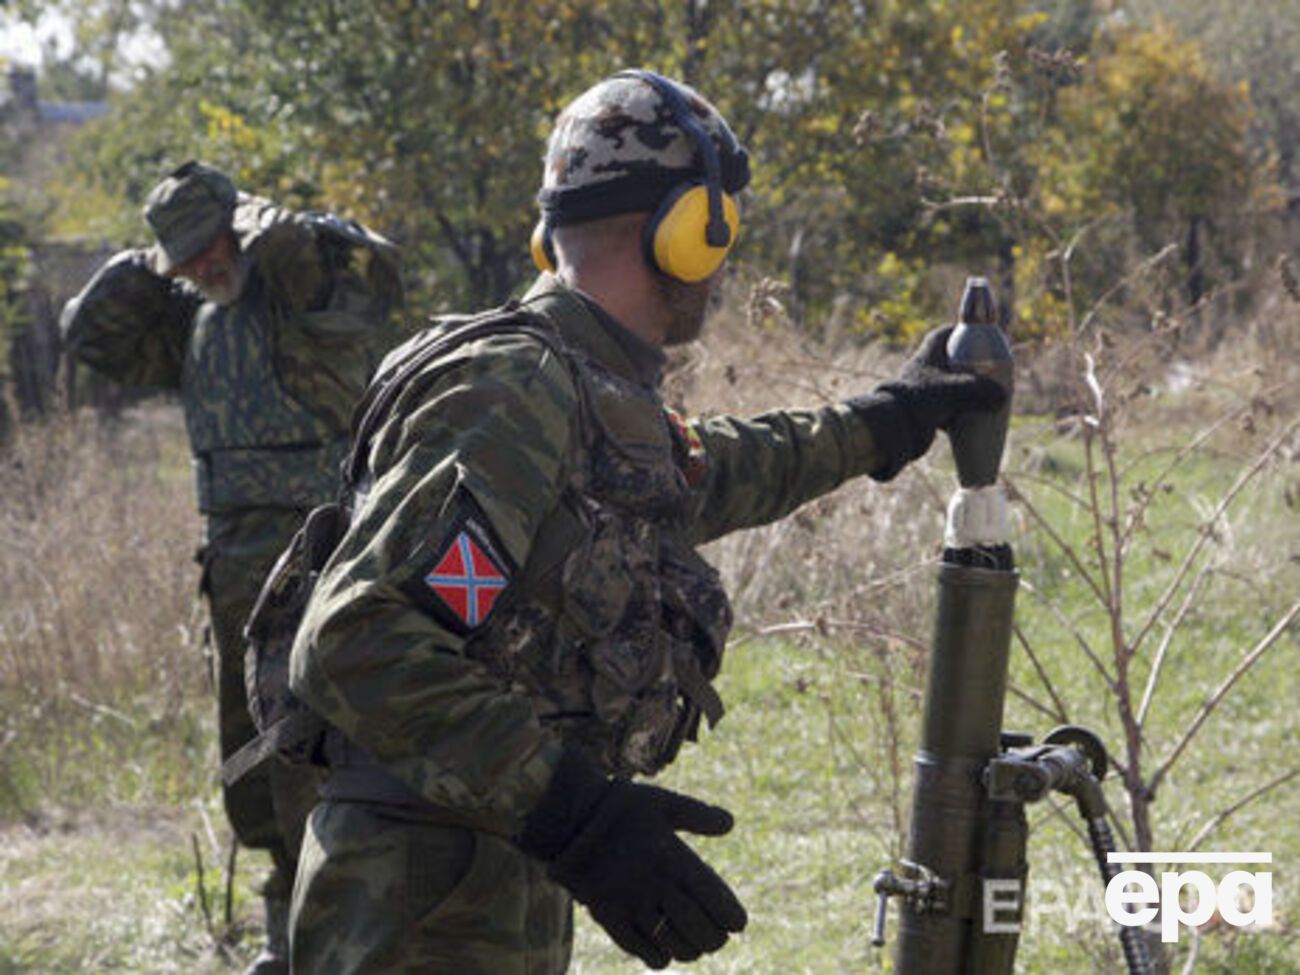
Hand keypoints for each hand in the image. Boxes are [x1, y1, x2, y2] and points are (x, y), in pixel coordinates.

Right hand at [516, 749, 746, 968]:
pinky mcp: (610, 917)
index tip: (737, 924)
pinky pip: (641, 950)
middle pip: (700, 930)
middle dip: (715, 939)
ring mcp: (632, 904)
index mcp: (674, 858)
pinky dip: (659, 956)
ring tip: (695, 945)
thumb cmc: (621, 808)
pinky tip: (665, 951)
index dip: (732, 918)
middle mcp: (656, 885)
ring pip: (674, 945)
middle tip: (717, 936)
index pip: (716, 901)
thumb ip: (698, 814)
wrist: (569, 819)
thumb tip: (730, 823)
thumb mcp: (662, 801)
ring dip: (690, 950)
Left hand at [848, 326, 1006, 479]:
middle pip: (954, 359)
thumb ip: (982, 390)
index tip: (985, 342)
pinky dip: (958, 407)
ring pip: (951, 383)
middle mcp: (924, 365)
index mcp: (930, 350)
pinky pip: (946, 403)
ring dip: (967, 390)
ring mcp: (922, 386)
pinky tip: (972, 416)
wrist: (892, 426)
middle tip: (992, 373)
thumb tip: (1002, 397)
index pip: (949, 333)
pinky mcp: (922, 406)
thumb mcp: (957, 391)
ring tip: (986, 396)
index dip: (968, 334)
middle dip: (973, 366)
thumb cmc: (922, 400)